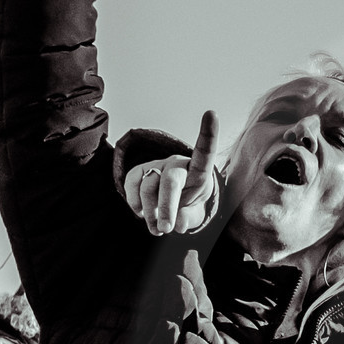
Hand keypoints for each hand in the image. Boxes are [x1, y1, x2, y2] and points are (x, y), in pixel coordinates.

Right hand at [123, 112, 218, 235]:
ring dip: (150, 213)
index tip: (211, 112)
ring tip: (158, 230)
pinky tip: (143, 214)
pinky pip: (131, 185)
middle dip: (167, 207)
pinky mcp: (139, 171)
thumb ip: (190, 217)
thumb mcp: (197, 211)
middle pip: (170, 181)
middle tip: (166, 230)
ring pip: (148, 187)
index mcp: (198, 171)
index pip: (205, 153)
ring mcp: (157, 166)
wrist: (174, 196)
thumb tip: (179, 224)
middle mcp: (177, 164)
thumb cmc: (191, 201)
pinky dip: (135, 204)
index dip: (208, 134)